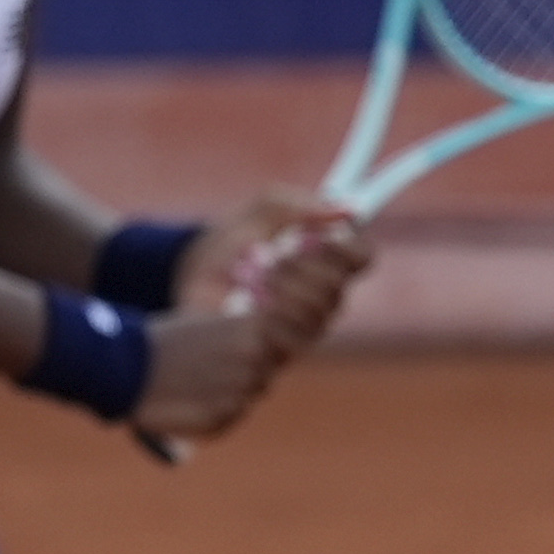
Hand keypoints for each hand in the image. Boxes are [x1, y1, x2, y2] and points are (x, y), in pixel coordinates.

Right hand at [133, 304, 272, 442]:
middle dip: (245, 375)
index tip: (234, 352)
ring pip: (249, 398)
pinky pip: (230, 419)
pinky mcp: (222, 417)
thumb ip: (243, 336)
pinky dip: (213, 414)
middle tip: (205, 370)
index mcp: (253, 329)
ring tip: (193, 384)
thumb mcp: (209, 324)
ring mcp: (240, 389)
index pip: (283, 346)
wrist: (126, 366)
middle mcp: (253, 358)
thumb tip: (272, 347)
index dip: (263, 351)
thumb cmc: (165, 340)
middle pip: (266, 375)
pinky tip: (188, 401)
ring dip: (228, 395)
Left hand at [191, 195, 373, 359]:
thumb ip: (298, 204)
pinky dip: (268, 318)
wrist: (191, 280)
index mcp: (327, 258)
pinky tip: (248, 305)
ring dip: (283, 292)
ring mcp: (307, 324)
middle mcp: (325, 294)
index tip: (324, 238)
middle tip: (273, 258)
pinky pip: (291, 340)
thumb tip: (348, 207)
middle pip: (337, 286)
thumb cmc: (230, 243)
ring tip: (255, 280)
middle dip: (302, 269)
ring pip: (315, 314)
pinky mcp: (283, 348)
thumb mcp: (258, 212)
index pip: (362, 256)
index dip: (351, 248)